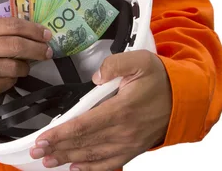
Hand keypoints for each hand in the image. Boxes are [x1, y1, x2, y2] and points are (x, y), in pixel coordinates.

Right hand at [0, 18, 53, 109]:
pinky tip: (7, 77)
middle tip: (47, 51)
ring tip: (23, 66)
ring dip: (25, 67)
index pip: (11, 26)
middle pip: (16, 45)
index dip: (33, 30)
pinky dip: (13, 80)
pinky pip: (8, 83)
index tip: (46, 34)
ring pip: (15, 67)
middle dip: (37, 48)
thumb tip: (31, 33)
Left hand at [29, 50, 171, 170]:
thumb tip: (97, 76)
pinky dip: (91, 168)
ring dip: (68, 158)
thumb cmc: (160, 80)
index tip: (43, 138)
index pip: (83, 125)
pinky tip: (76, 168)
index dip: (60, 134)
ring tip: (49, 161)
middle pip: (83, 143)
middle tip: (37, 152)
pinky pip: (109, 163)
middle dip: (57, 148)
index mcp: (122, 110)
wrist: (184, 99)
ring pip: (92, 155)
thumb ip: (116, 64)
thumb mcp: (140, 61)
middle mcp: (123, 132)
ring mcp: (128, 144)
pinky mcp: (132, 149)